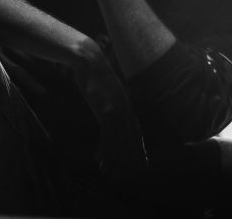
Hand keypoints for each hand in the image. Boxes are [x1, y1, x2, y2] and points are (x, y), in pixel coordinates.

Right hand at [71, 37, 147, 176]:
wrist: (89, 61)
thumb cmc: (94, 73)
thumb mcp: (106, 89)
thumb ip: (110, 100)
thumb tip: (109, 109)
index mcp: (126, 103)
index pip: (136, 129)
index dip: (139, 145)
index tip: (142, 158)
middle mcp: (125, 108)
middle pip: (131, 137)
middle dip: (132, 155)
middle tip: (135, 170)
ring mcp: (116, 109)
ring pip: (119, 139)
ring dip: (114, 156)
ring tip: (109, 170)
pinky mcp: (105, 110)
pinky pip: (106, 134)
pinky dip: (103, 148)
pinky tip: (97, 158)